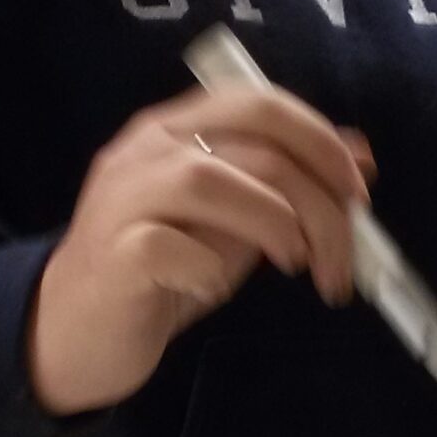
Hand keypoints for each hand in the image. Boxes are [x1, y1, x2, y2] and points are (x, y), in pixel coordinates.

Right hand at [28, 87, 373, 414]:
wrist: (76, 331)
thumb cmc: (162, 272)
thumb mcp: (235, 223)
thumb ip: (286, 187)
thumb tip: (359, 158)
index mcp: (177, 129)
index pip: (261, 104)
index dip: (321, 141)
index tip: (360, 193)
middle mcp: (146, 148)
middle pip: (252, 138)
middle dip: (316, 193)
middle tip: (341, 254)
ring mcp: (122, 196)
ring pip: (211, 179)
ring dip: (274, 224)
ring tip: (295, 266)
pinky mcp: (110, 252)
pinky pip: (171, 246)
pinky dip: (209, 268)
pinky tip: (212, 288)